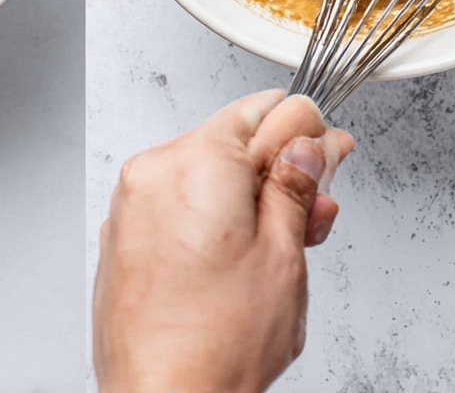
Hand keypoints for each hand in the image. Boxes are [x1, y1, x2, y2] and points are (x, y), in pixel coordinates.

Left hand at [93, 90, 353, 392]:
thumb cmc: (214, 344)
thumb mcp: (283, 256)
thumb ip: (298, 188)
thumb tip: (309, 147)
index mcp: (198, 161)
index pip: (263, 110)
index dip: (306, 131)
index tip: (329, 149)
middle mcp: (156, 169)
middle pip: (233, 140)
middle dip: (280, 169)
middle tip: (316, 206)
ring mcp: (134, 201)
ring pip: (206, 173)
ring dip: (249, 196)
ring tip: (283, 242)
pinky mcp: (125, 231)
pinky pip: (177, 201)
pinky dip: (212, 215)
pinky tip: (241, 253)